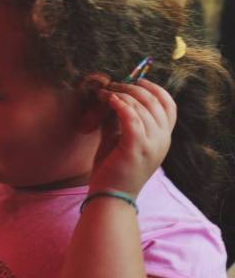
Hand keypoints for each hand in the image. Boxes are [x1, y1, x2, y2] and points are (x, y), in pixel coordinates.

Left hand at [90, 79, 176, 195]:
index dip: (155, 89)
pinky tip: (109, 100)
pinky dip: (120, 105)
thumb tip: (112, 99)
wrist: (110, 197)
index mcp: (162, 139)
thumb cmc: (112, 170)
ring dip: (123, 95)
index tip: (138, 80)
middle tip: (115, 85)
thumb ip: (119, 121)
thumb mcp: (118, 141)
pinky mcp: (136, 148)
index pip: (169, 106)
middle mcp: (162, 140)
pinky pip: (131, 118)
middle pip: (155, 102)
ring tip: (107, 92)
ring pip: (142, 108)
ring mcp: (152, 145)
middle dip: (134, 88)